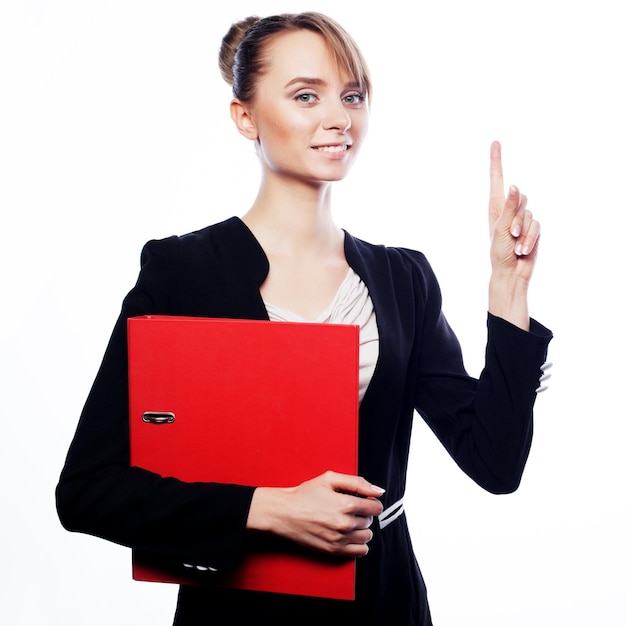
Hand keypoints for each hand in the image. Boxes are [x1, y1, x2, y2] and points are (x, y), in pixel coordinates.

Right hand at [247, 471, 384, 557]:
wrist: (284, 513)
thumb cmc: (304, 494)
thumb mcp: (330, 479)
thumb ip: (357, 482)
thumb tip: (378, 491)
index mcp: (346, 504)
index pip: (376, 507)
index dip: (371, 502)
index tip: (364, 501)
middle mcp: (345, 524)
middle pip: (371, 521)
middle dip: (364, 514)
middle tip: (350, 509)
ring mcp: (340, 539)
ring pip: (367, 536)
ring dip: (362, 529)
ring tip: (348, 521)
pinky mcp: (334, 550)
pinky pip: (360, 551)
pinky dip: (359, 544)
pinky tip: (348, 535)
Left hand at [489, 141, 539, 283]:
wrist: (510, 273)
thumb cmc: (498, 253)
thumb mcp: (501, 230)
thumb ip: (509, 208)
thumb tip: (514, 186)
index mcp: (495, 208)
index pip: (496, 180)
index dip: (496, 161)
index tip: (495, 143)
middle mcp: (508, 211)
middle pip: (521, 198)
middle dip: (517, 218)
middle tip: (510, 235)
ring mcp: (521, 220)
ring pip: (530, 214)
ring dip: (524, 232)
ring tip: (515, 245)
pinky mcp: (532, 229)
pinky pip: (538, 226)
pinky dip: (531, 238)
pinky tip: (523, 250)